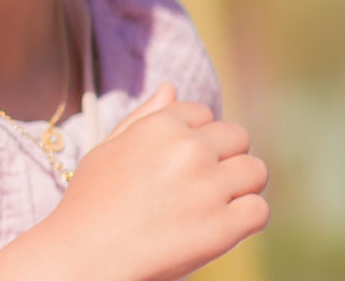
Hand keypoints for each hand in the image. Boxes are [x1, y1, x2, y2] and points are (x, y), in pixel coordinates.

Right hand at [44, 83, 268, 280]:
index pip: (205, 114)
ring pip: (255, 171)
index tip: (180, 163)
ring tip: (214, 205)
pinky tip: (220, 227)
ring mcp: (208, 187)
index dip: (197, 138)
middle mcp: (189, 149)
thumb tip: (171, 87)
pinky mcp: (223, 227)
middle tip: (201, 185)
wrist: (85, 256)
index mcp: (161, 126)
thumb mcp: (108, 148)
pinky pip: (259, 210)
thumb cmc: (90, 203)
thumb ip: (143, 116)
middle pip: (238, 137)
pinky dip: (246, 219)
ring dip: (241, 186)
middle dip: (225, 157)